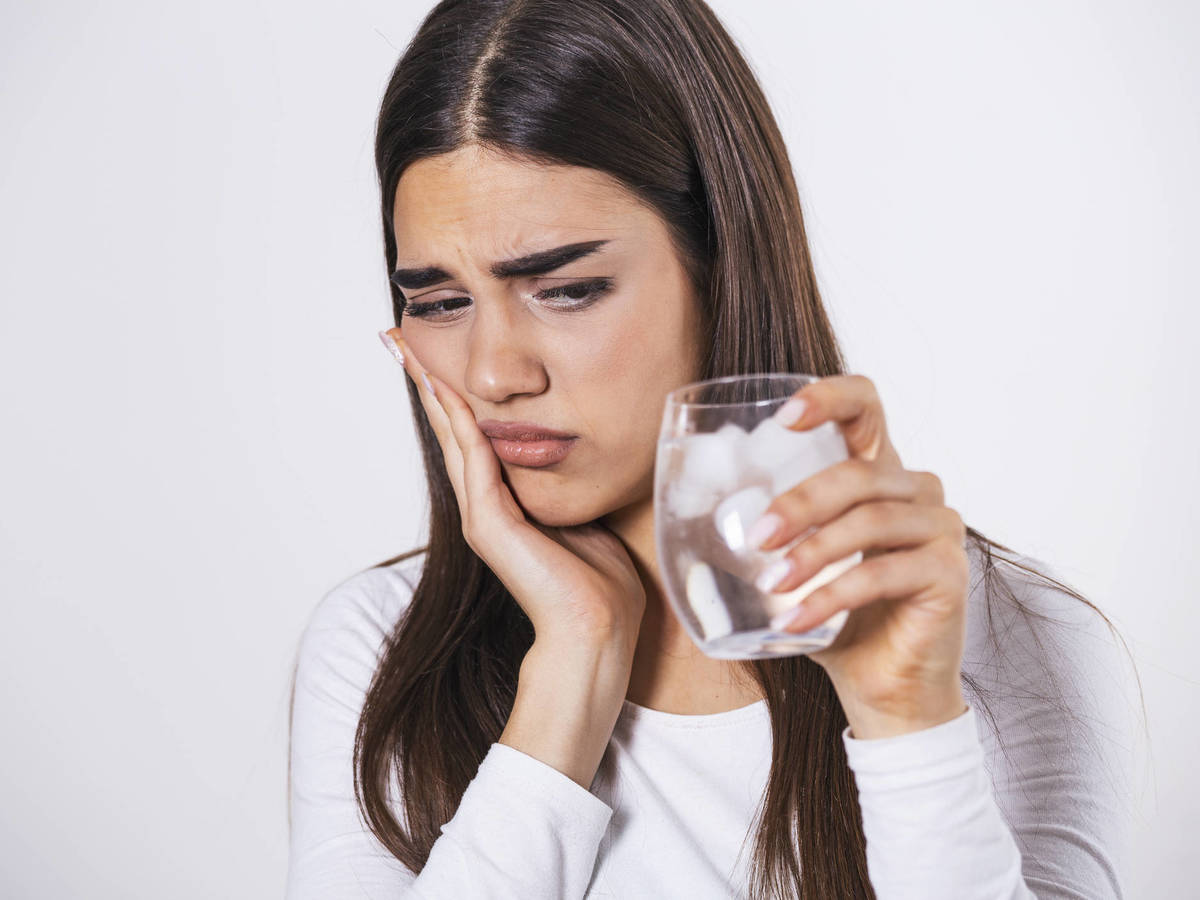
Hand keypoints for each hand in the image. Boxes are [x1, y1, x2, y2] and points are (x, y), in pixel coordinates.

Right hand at [378, 329, 645, 655]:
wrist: (598, 630)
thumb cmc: (600, 583)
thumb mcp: (582, 515)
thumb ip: (565, 486)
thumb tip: (578, 453)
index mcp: (504, 504)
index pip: (471, 437)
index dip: (453, 395)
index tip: (436, 355)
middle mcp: (485, 508)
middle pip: (449, 431)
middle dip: (427, 383)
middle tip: (399, 340)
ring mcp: (482, 517)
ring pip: (452, 439)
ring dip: (432, 393)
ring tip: (409, 352)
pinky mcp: (489, 526)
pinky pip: (473, 461)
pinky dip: (459, 423)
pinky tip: (447, 390)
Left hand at [754, 375, 968, 738]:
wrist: (883, 687)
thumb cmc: (832, 617)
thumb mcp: (790, 562)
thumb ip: (762, 527)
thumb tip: (680, 507)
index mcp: (877, 472)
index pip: (866, 406)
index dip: (830, 397)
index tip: (784, 416)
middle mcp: (915, 489)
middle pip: (858, 472)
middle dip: (800, 502)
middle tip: (757, 536)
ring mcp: (940, 528)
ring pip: (871, 519)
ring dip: (813, 553)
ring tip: (771, 584)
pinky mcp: (948, 573)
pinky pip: (884, 572)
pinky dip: (831, 595)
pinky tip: (794, 620)